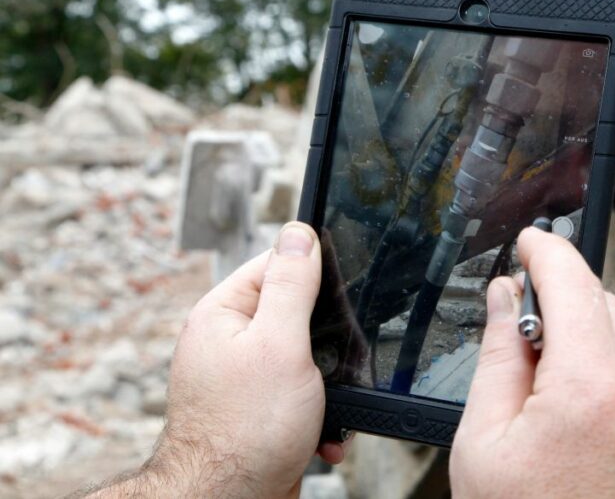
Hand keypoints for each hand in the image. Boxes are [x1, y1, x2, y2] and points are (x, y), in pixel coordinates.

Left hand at [85, 222, 343, 497]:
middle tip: (330, 365)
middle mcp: (229, 341)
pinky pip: (302, 394)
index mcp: (223, 313)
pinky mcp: (260, 410)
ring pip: (307, 357)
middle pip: (299, 312)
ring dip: (329, 383)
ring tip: (324, 406)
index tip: (339, 301)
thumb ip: (291, 285)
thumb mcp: (280, 344)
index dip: (315, 279)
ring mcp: (244, 378)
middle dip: (328, 342)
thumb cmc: (244, 433)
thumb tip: (298, 234)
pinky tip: (322, 432)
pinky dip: (320, 413)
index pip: (277, 265)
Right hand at [451, 228, 614, 498]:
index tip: (531, 243)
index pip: (572, 281)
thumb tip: (508, 300)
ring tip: (563, 389)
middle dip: (567, 302)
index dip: (545, 250)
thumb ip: (500, 358)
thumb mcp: (485, 447)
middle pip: (608, 306)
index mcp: (593, 389)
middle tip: (530, 332)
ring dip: (603, 340)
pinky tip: (602, 411)